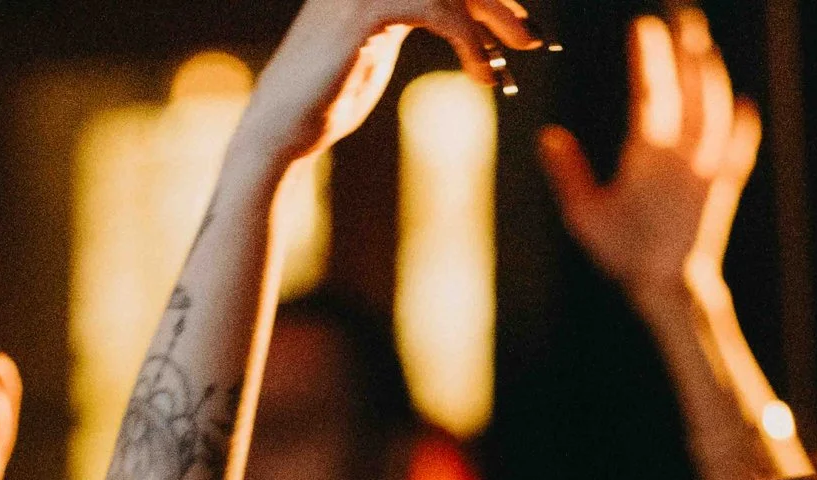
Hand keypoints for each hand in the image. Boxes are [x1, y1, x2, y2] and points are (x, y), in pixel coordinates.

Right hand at [240, 0, 540, 163]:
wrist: (282, 130)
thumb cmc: (327, 100)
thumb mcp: (376, 52)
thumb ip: (409, 24)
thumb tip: (461, 26)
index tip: (520, 29)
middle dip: (498, 3)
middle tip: (533, 41)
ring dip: (492, 19)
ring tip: (517, 55)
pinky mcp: (365, 11)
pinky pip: (438, 9)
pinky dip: (469, 41)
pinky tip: (481, 75)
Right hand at [539, 10, 759, 305]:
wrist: (673, 286)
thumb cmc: (623, 253)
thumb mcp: (584, 217)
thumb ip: (568, 174)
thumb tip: (549, 136)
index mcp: (649, 157)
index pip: (650, 93)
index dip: (649, 56)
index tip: (643, 25)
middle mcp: (685, 156)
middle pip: (691, 88)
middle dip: (688, 47)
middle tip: (682, 13)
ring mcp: (710, 168)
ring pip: (717, 108)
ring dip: (711, 73)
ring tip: (703, 45)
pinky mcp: (725, 184)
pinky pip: (740, 145)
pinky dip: (742, 122)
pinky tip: (744, 103)